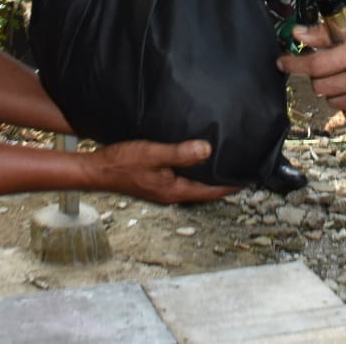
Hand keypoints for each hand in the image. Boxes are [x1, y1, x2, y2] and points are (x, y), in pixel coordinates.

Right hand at [89, 139, 236, 204]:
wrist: (97, 170)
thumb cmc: (123, 162)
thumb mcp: (154, 154)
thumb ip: (180, 153)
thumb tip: (207, 150)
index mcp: (174, 191)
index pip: (211, 192)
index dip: (230, 186)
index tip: (248, 178)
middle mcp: (171, 194)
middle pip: (204, 191)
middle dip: (222, 182)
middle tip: (239, 168)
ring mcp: (163, 189)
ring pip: (194, 185)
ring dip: (208, 176)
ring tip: (222, 163)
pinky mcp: (156, 182)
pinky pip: (182, 179)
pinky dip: (194, 172)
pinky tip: (194, 160)